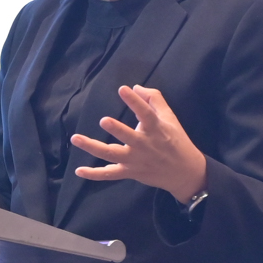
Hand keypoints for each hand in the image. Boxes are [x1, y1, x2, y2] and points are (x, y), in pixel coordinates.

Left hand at [70, 84, 208, 203]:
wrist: (186, 173)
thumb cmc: (175, 141)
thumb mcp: (169, 117)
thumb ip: (154, 99)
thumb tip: (136, 87)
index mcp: (156, 129)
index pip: (146, 113)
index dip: (135, 101)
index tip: (123, 89)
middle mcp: (144, 145)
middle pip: (129, 137)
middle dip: (117, 130)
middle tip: (103, 120)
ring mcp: (135, 160)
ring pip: (112, 155)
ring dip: (93, 147)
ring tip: (76, 138)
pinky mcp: (130, 172)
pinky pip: (110, 174)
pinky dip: (94, 174)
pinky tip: (78, 171)